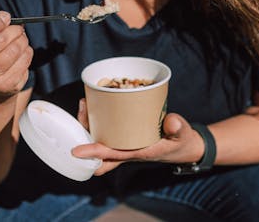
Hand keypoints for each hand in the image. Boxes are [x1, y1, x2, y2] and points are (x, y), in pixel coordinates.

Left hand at [72, 98, 204, 174]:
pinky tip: (95, 105)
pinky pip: (105, 133)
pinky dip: (96, 121)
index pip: (111, 155)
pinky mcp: (124, 138)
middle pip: (97, 152)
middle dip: (84, 137)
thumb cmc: (180, 141)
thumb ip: (178, 128)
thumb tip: (172, 121)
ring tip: (85, 103)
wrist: (183, 147)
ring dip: (88, 126)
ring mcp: (123, 146)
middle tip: (83, 111)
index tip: (76, 151)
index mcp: (138, 153)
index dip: (93, 152)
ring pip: (98, 141)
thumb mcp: (183, 135)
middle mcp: (126, 151)